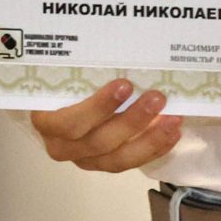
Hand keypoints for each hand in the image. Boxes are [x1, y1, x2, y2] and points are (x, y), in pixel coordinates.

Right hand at [29, 80, 183, 173]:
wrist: (54, 108)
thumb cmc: (61, 87)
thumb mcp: (64, 77)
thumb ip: (84, 73)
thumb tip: (120, 55)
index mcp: (47, 123)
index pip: (69, 122)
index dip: (98, 107)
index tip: (124, 85)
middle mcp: (63, 147)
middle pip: (98, 141)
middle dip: (132, 120)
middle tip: (157, 98)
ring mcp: (85, 159)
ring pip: (117, 158)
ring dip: (149, 139)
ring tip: (173, 119)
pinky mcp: (104, 164)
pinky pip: (130, 162)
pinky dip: (154, 148)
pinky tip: (173, 133)